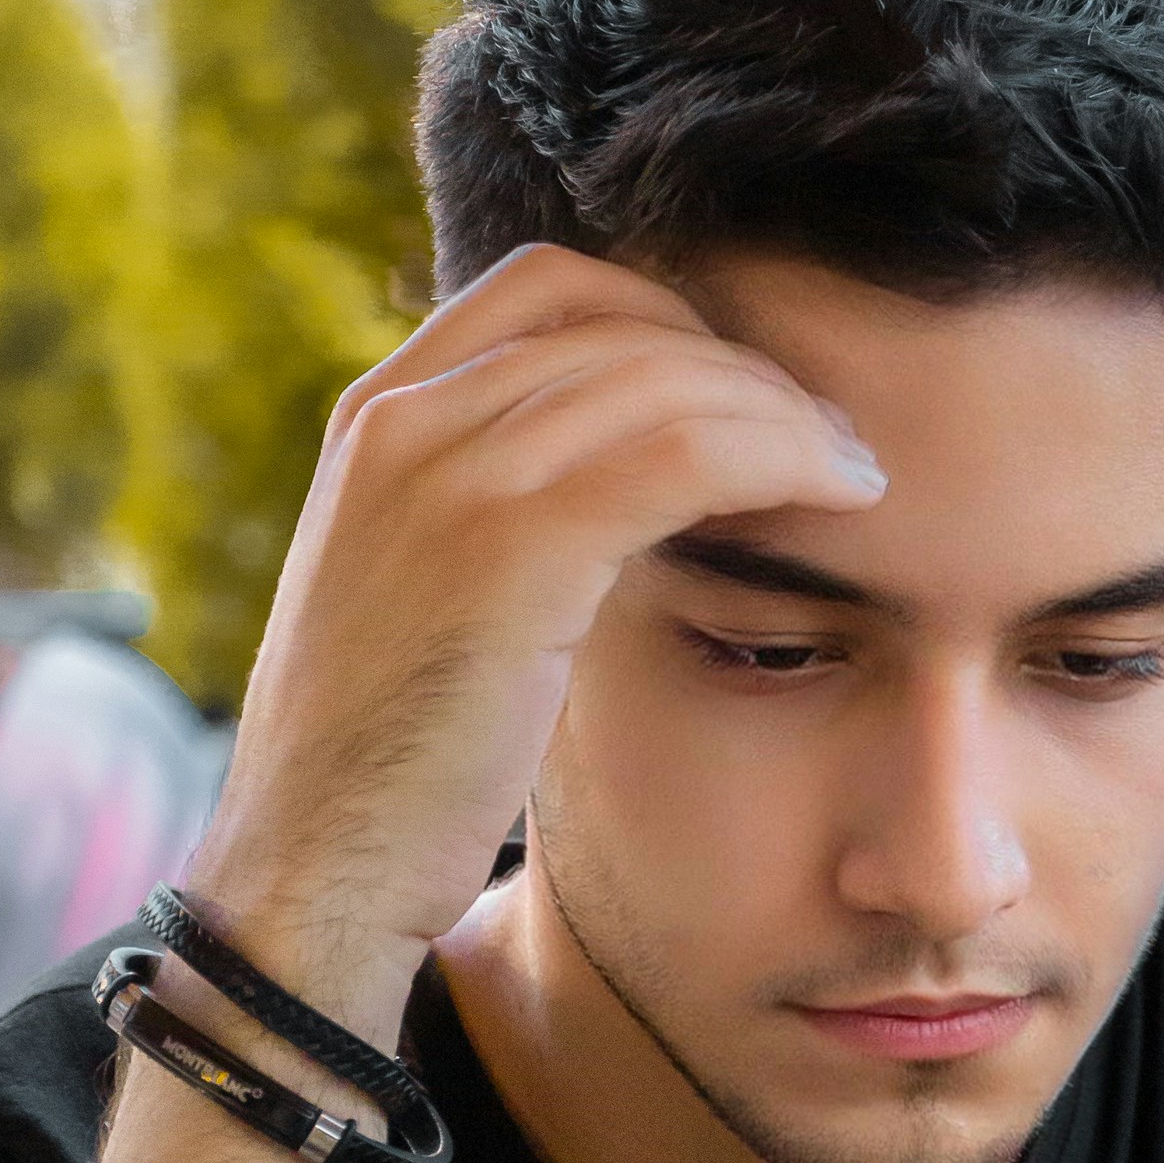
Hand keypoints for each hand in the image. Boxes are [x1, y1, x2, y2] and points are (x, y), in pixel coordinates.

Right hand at [193, 246, 887, 1034]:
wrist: (309, 873)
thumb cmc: (380, 773)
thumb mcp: (420, 605)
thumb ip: (491, 523)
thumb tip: (618, 500)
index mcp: (377, 419)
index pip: (552, 289)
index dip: (671, 320)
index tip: (747, 398)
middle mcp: (404, 421)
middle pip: (623, 324)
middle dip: (746, 368)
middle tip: (832, 435)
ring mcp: (449, 478)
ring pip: (667, 378)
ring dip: (785, 414)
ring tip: (854, 471)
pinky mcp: (510, 552)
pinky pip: (687, 454)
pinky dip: (785, 456)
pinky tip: (846, 495)